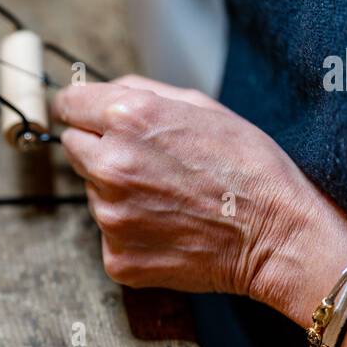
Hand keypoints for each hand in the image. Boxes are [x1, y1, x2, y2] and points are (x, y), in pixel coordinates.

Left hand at [52, 74, 336, 296]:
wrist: (277, 235)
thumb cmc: (248, 167)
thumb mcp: (200, 106)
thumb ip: (140, 91)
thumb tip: (99, 90)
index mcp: (128, 119)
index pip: (68, 106)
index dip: (80, 111)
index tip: (87, 118)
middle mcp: (110, 165)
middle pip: (73, 148)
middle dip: (100, 149)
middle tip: (147, 162)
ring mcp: (110, 216)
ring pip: (92, 192)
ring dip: (117, 191)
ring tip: (169, 196)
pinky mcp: (117, 256)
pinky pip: (109, 234)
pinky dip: (131, 230)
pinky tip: (169, 226)